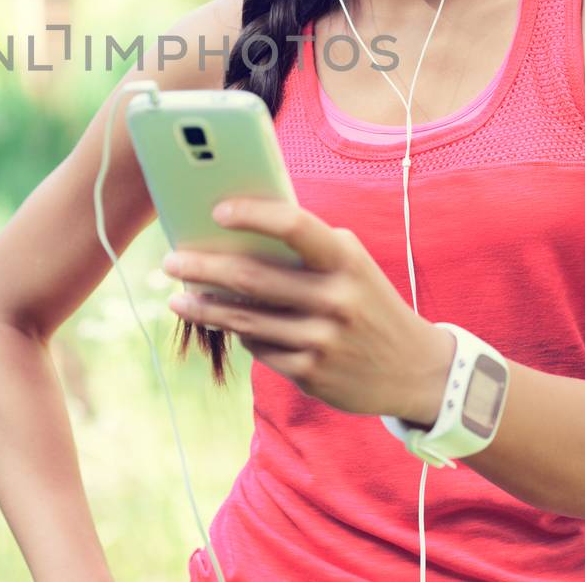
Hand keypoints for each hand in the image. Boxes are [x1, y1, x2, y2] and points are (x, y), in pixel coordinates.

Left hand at [161, 198, 452, 420]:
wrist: (415, 369)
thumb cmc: (367, 301)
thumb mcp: (351, 266)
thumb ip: (306, 249)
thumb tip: (236, 233)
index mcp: (346, 259)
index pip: (296, 226)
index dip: (254, 215)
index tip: (217, 211)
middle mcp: (336, 298)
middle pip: (252, 278)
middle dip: (202, 268)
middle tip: (169, 261)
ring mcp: (323, 339)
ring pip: (246, 320)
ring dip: (204, 308)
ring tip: (177, 298)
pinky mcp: (312, 373)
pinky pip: (259, 348)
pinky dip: (239, 334)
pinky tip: (224, 324)